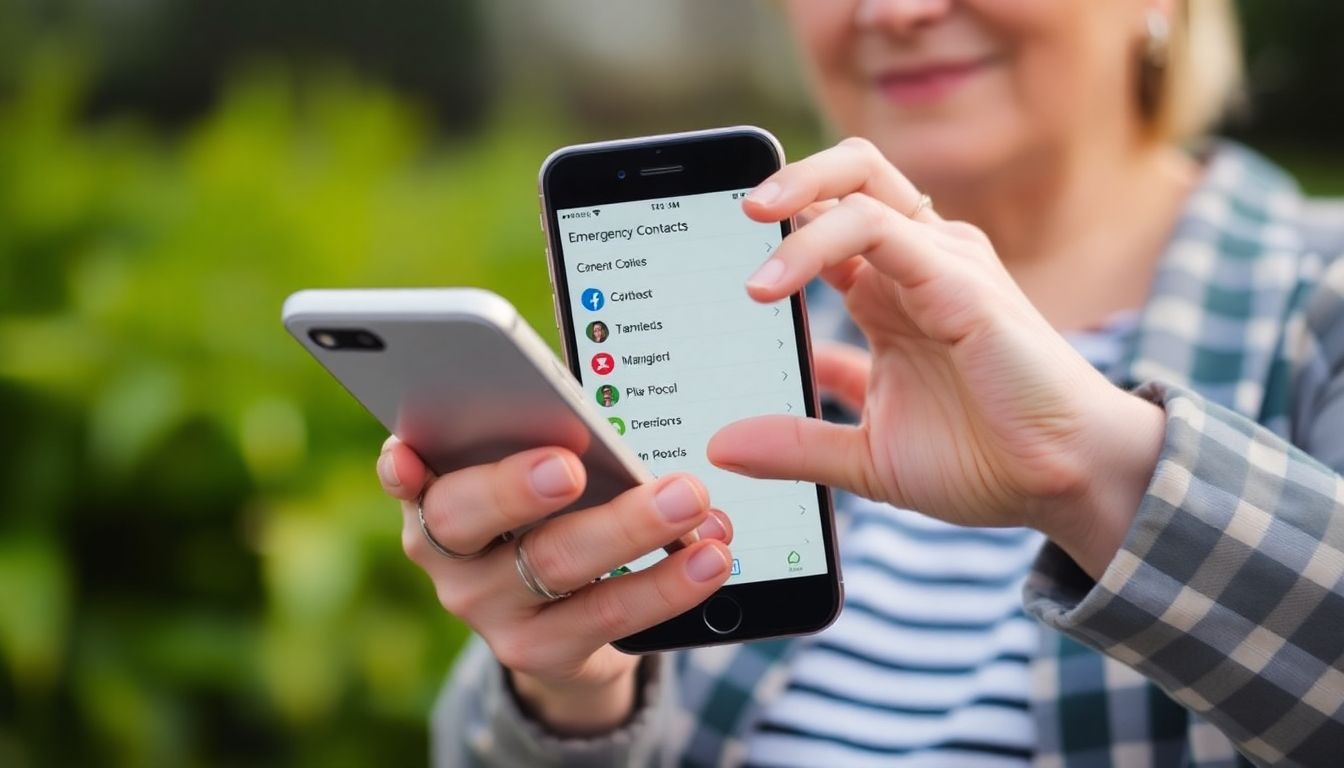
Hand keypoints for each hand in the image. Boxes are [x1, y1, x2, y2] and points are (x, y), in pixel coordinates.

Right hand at [376, 439, 732, 734]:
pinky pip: (609, 616)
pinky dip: (665, 585)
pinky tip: (707, 561)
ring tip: (691, 500)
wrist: (560, 621)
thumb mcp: (530, 471)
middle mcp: (446, 555)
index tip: (412, 452)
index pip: (405, 475)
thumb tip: (580, 398)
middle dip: (516, 487)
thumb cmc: (548, 512)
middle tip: (570, 465)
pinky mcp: (540, 651)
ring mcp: (488, 608)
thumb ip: (535, 434)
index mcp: (433, 491)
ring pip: (553, 564)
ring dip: (630, 527)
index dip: (403, 467)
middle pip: (467, 518)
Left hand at [707, 138, 1164, 576]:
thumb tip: (721, 445)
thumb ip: (796, 443)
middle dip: (787, 178)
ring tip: (745, 234)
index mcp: (890, 294)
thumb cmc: (984, 461)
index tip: (708, 251)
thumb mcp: (864, 457)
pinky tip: (772, 285)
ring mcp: (943, 264)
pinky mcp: (962, 281)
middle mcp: (916, 265)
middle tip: (733, 208)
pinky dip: (818, 243)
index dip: (774, 224)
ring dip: (793, 199)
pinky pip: (881, 230)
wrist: (1066, 483)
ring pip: (860, 187)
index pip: (826, 224)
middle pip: (849, 177)